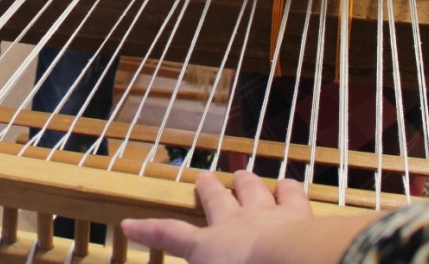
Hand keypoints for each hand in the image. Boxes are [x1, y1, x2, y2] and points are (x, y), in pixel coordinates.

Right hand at [121, 171, 376, 263]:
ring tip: (243, 173)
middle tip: (203, 177)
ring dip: (246, 181)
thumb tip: (177, 259)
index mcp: (208, 249)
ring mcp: (266, 215)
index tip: (130, 223)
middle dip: (208, 188)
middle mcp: (233, 224)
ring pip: (252, 189)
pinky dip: (289, 188)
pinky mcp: (298, 214)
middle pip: (216, 200)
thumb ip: (195, 260)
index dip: (149, 229)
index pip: (171, 236)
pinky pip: (292, 194)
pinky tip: (289, 183)